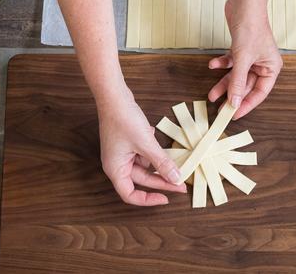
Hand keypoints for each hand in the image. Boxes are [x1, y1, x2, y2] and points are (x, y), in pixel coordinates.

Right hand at [98, 91, 186, 205]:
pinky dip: (153, 150)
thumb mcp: (146, 144)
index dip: (148, 200)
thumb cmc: (123, 119)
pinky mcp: (127, 143)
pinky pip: (143, 153)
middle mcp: (116, 164)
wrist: (114, 95)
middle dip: (162, 181)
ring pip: (145, 166)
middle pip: (141, 180)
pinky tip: (155, 137)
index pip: (130, 195)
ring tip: (176, 160)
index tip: (166, 198)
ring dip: (159, 164)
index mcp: (115, 169)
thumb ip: (162, 163)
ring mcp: (121, 153)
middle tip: (182, 184)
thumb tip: (176, 179)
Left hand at [208, 0, 282, 119]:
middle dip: (232, 95)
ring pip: (237, 76)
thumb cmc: (251, 27)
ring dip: (224, 83)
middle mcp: (263, 64)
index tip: (233, 115)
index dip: (246, 105)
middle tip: (219, 108)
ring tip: (211, 94)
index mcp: (271, 68)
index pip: (259, 93)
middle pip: (246, 85)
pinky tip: (213, 65)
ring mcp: (252, 56)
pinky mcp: (241, 49)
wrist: (244, 3)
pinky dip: (222, 65)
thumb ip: (237, 82)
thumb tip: (234, 102)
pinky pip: (231, 63)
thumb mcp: (243, 59)